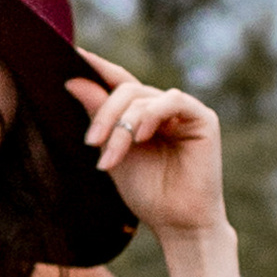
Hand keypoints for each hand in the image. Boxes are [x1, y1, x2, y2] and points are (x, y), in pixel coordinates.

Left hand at [67, 53, 239, 276]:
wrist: (176, 223)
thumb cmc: (148, 193)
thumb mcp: (113, 152)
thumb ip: (98, 117)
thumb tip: (73, 81)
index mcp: (141, 115)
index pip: (117, 81)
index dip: (97, 67)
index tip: (73, 54)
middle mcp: (162, 108)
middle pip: (125, 89)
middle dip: (104, 114)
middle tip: (91, 142)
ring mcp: (183, 111)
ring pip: (142, 97)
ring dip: (122, 125)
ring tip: (112, 158)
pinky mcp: (202, 118)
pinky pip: (172, 100)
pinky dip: (151, 114)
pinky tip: (140, 137)